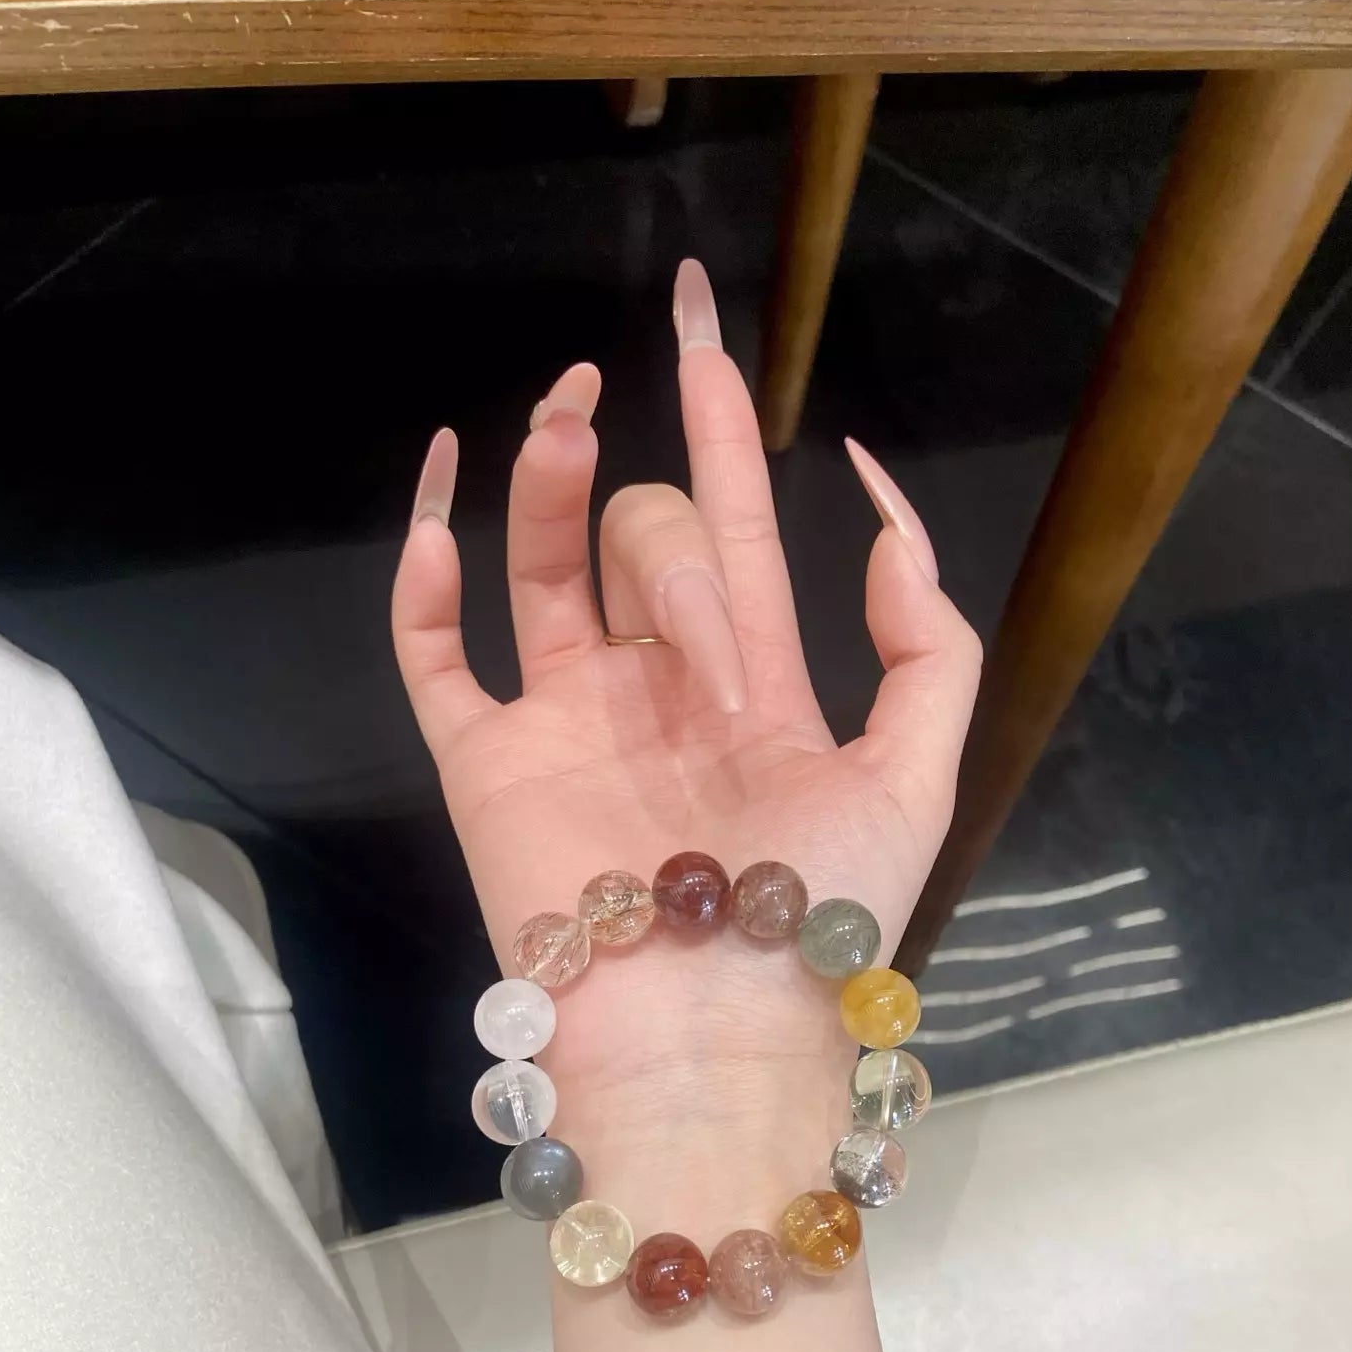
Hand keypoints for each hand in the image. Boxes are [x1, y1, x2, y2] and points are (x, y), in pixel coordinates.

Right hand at [392, 261, 980, 1232]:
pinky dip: (426, 580)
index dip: (720, 421)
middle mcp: (658, 687)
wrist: (707, 1038)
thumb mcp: (916, 772)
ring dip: (555, 479)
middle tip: (708, 648)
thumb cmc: (817, 917)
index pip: (735, 523)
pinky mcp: (486, 762)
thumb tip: (877, 505)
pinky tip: (442, 513)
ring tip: (570, 416)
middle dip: (686, 548)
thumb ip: (925, 640)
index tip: (700, 313)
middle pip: (650, 541)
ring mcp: (565, 720)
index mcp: (757, 685)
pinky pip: (435, 656)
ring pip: (545, 564)